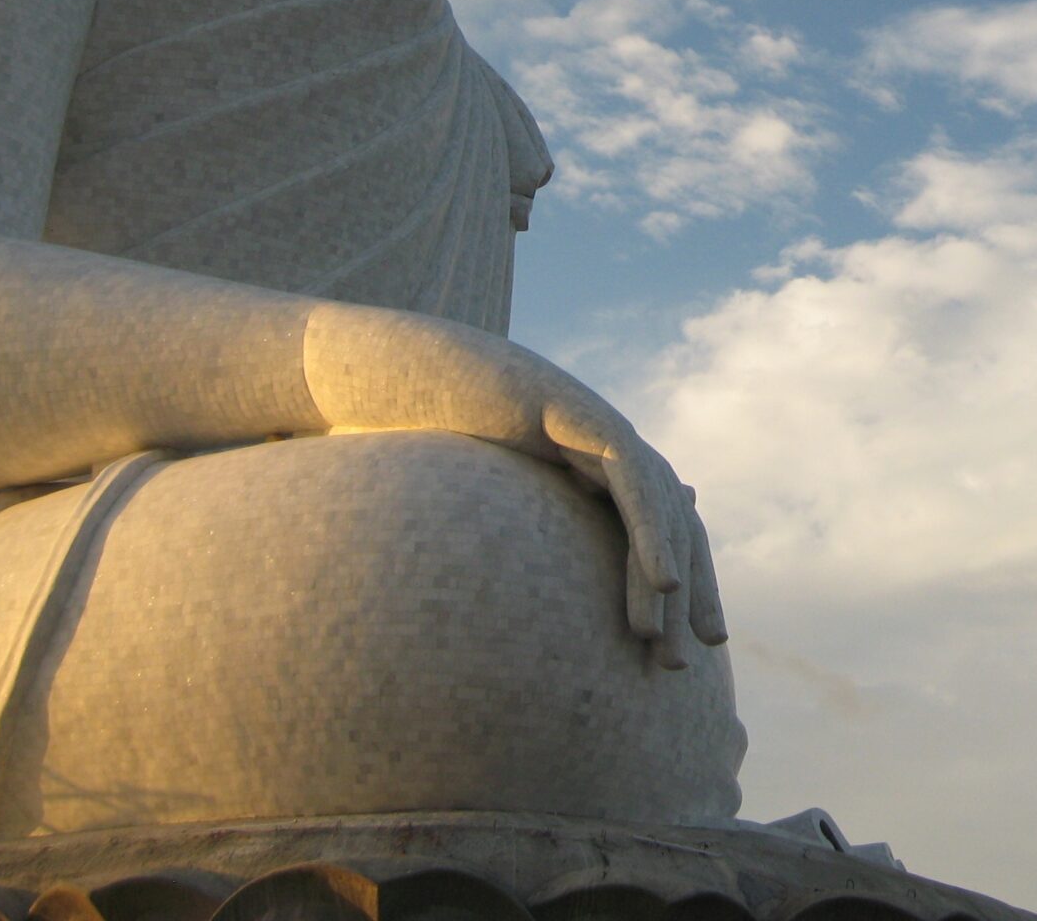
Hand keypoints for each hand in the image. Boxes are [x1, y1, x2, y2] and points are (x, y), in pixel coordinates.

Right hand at [298, 300, 728, 666]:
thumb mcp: (440, 513)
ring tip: (665, 647)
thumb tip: (460, 631)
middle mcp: (584, 438)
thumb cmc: (379, 445)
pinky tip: (659, 584)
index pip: (638, 527)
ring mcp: (579, 417)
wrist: (355, 370)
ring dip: (667, 576)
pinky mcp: (563, 405)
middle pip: (665, 515)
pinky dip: (649, 528)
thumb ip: (476, 553)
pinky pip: (627, 472)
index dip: (661, 586)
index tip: (666, 654)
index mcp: (564, 462)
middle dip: (682, 591)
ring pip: (656, 499)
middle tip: (682, 666)